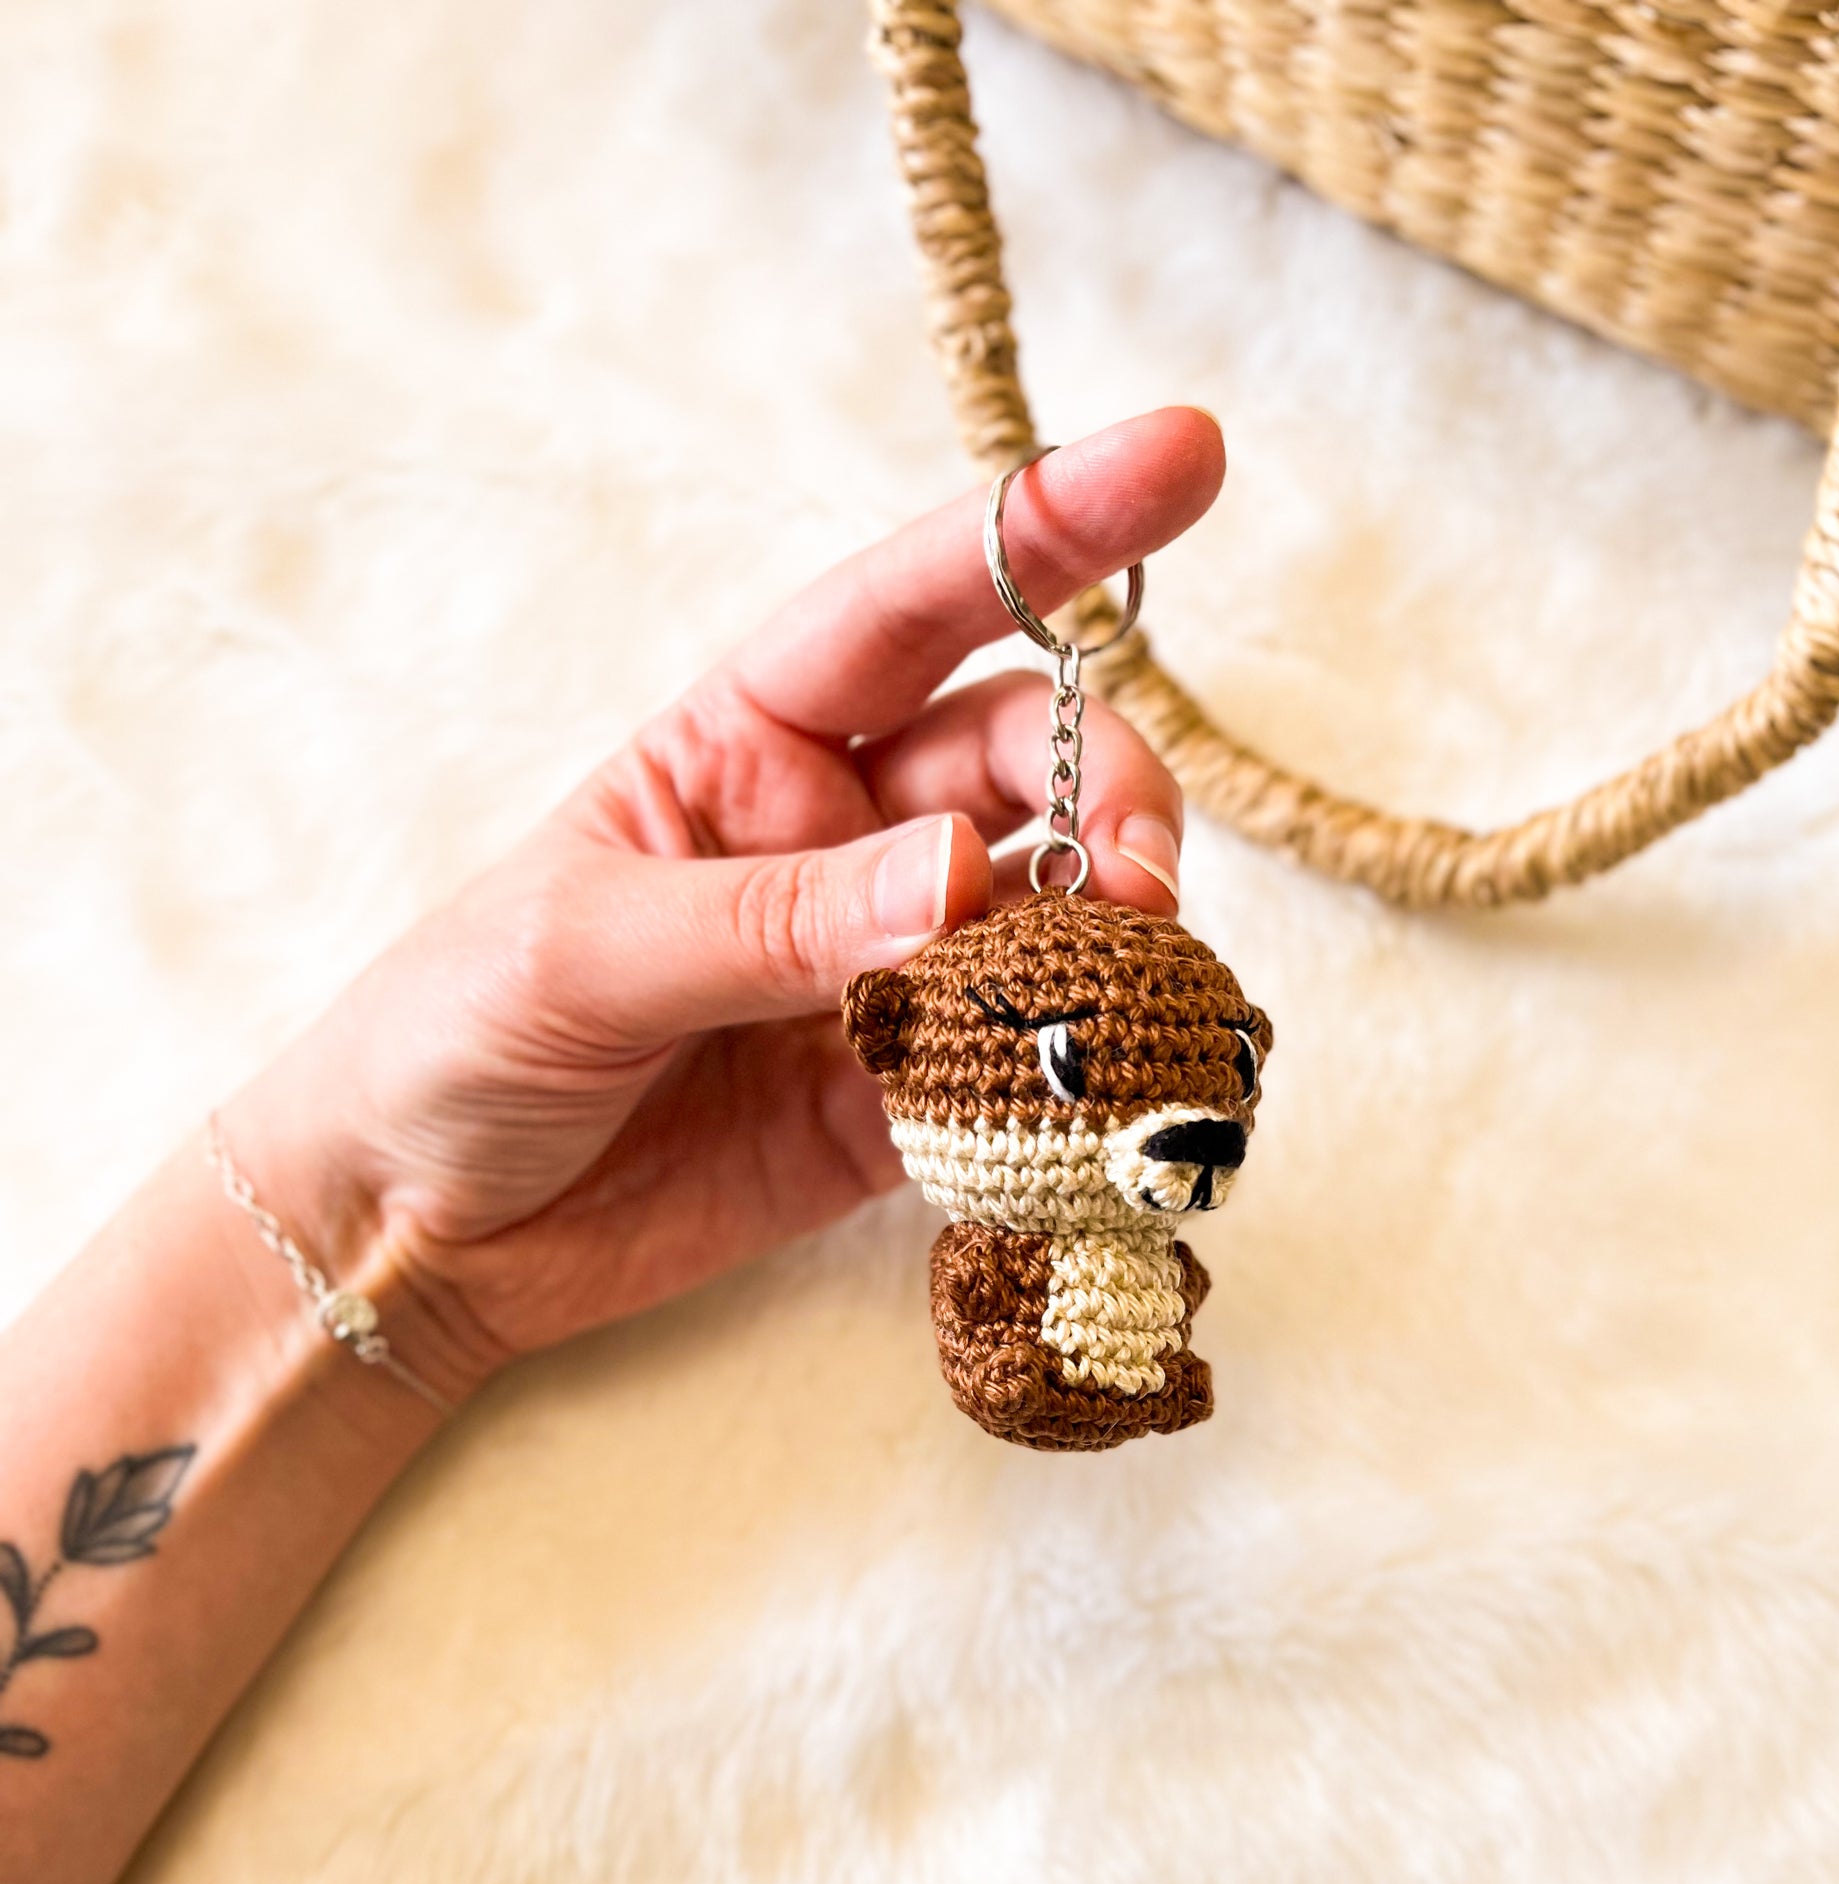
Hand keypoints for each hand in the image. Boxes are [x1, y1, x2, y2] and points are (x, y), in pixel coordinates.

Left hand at [226, 409, 1226, 1397]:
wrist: (415, 1232)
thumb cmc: (457, 1037)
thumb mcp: (586, 947)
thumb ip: (774, 915)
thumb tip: (964, 875)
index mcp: (748, 742)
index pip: (916, 607)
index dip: (1046, 526)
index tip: (1184, 455)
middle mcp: (839, 840)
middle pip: (1027, 764)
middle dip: (1106, 791)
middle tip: (1129, 882)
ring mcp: (882, 973)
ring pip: (1056, 914)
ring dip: (1114, 940)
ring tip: (1125, 994)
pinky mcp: (903, 1108)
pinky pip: (1027, 1073)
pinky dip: (1083, 1079)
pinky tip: (1100, 1098)